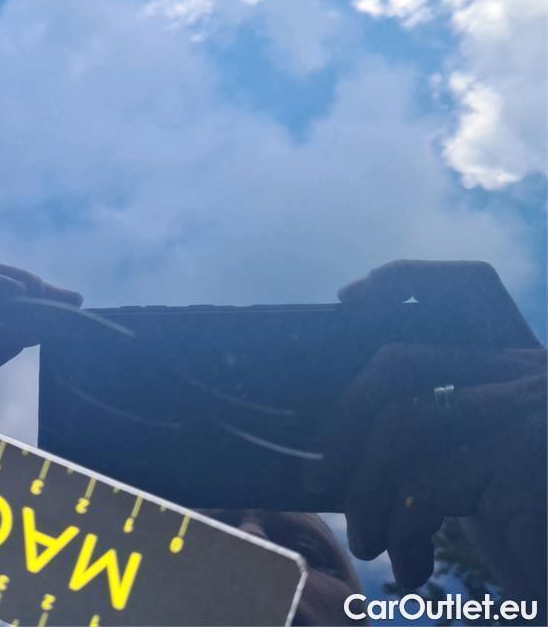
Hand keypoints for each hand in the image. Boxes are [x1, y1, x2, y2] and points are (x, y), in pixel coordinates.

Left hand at [315, 261, 545, 597]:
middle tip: (321, 479)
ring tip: (368, 542)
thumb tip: (338, 423)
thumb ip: (441, 428)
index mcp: (524, 367)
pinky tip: (412, 570)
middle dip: (344, 417)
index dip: (408, 279)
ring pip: (400, 425)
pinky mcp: (528, 460)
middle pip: (403, 360)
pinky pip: (422, 485)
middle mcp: (535, 373)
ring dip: (365, 491)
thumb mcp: (485, 466)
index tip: (349, 295)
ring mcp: (535, 411)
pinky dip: (400, 532)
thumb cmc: (535, 537)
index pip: (470, 287)